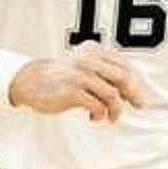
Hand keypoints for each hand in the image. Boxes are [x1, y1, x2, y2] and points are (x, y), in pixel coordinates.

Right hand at [8, 41, 146, 121]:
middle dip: (133, 94)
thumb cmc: (59, 76)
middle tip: (137, 105)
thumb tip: (128, 88)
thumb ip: (103, 69)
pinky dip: (100, 114)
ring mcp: (80, 76)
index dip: (135, 82)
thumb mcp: (82, 64)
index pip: (124, 65)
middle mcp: (89, 61)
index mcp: (94, 52)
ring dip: (116, 109)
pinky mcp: (72, 92)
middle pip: (122, 77)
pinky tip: (94, 116)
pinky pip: (97, 106)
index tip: (137, 96)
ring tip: (111, 116)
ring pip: (112, 94)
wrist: (30, 80)